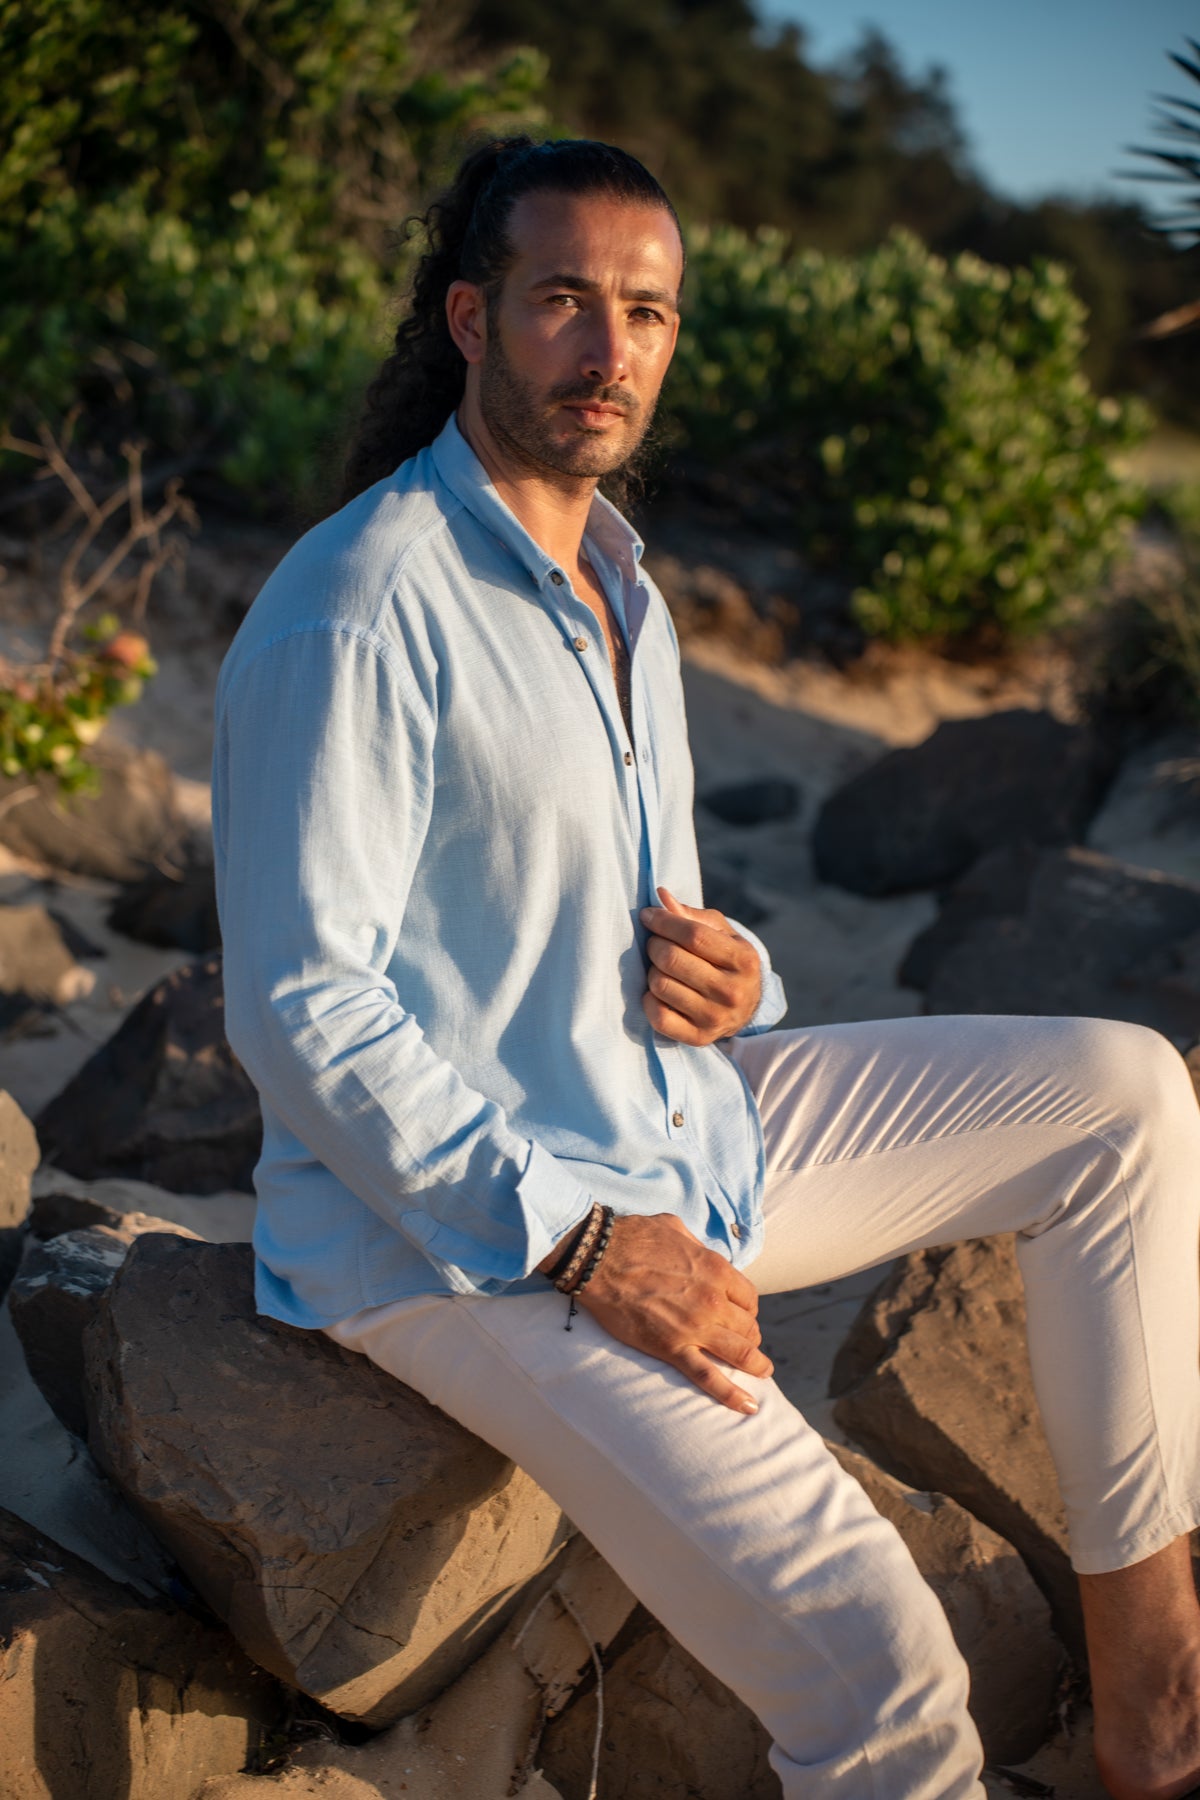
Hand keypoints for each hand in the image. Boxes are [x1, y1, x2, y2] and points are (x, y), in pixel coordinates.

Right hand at [578, 1212, 771, 1412]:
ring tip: (762, 1372)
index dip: (748, 1309)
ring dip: (755, 1364)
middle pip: (748, 1327)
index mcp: (716, 1270)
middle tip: (744, 1342)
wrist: (600, 1258)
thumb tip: (699, 1252)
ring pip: (739, 1353)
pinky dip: (731, 1394)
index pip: (749, 1298)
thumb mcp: (675, 1228)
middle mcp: (713, 1301)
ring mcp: (694, 1327)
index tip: (741, 1314)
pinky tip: (748, 1406)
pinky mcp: (671, 1348)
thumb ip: (695, 1245)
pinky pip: (707, 1376)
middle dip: (749, 1335)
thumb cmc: (635, 1237)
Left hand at [640, 886, 760, 1044]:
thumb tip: (661, 898)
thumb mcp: (722, 934)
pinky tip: (656, 992)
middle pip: (671, 959)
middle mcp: (732, 992)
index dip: (664, 922)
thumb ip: (692, 916)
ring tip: (661, 968)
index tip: (648, 915)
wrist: (746, 1007)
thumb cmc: (728, 961)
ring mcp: (715, 1018)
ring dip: (652, 971)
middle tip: (655, 943)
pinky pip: (658, 1016)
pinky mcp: (698, 1038)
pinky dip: (649, 1000)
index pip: (693, 936)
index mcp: (743, 960)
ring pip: (660, 985)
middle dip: (654, 944)